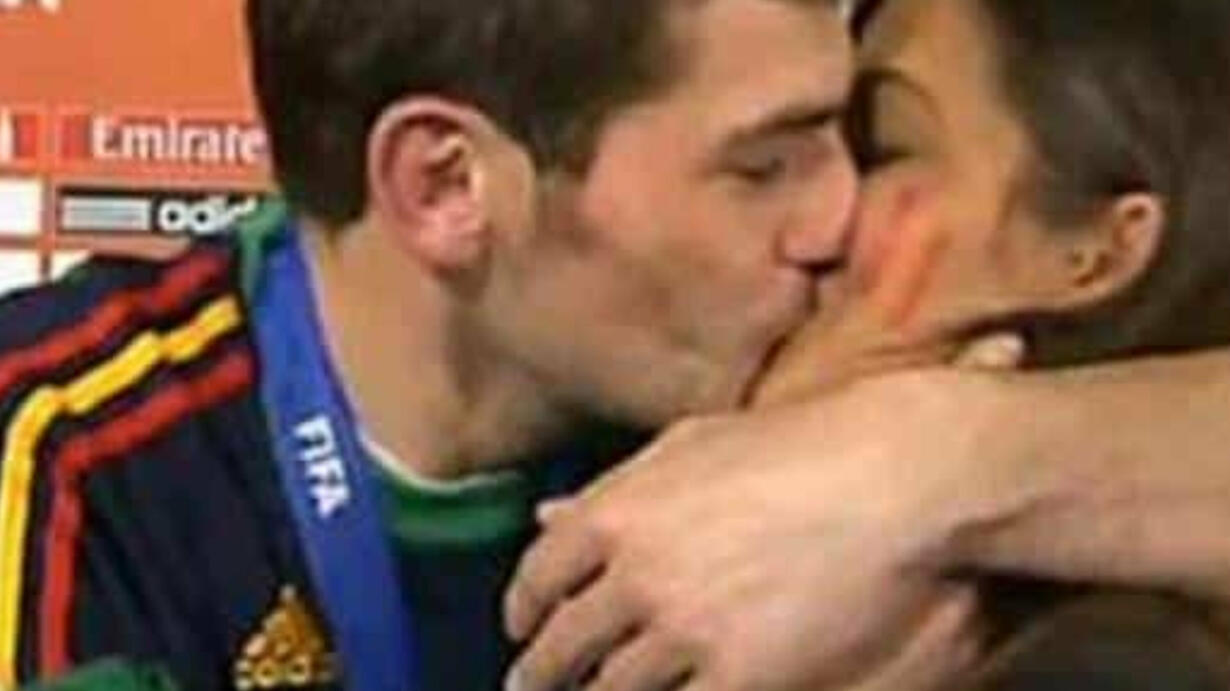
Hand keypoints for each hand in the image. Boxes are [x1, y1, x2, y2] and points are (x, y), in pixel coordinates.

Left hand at [505, 372, 1006, 689]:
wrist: (896, 477)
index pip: (536, 579)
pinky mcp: (740, 679)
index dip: (522, 613)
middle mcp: (634, 576)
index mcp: (615, 511)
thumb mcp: (693, 445)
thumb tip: (546, 516)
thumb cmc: (801, 446)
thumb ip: (614, 487)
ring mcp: (684, 631)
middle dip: (539, 676)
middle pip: (561, 649)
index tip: (523, 631)